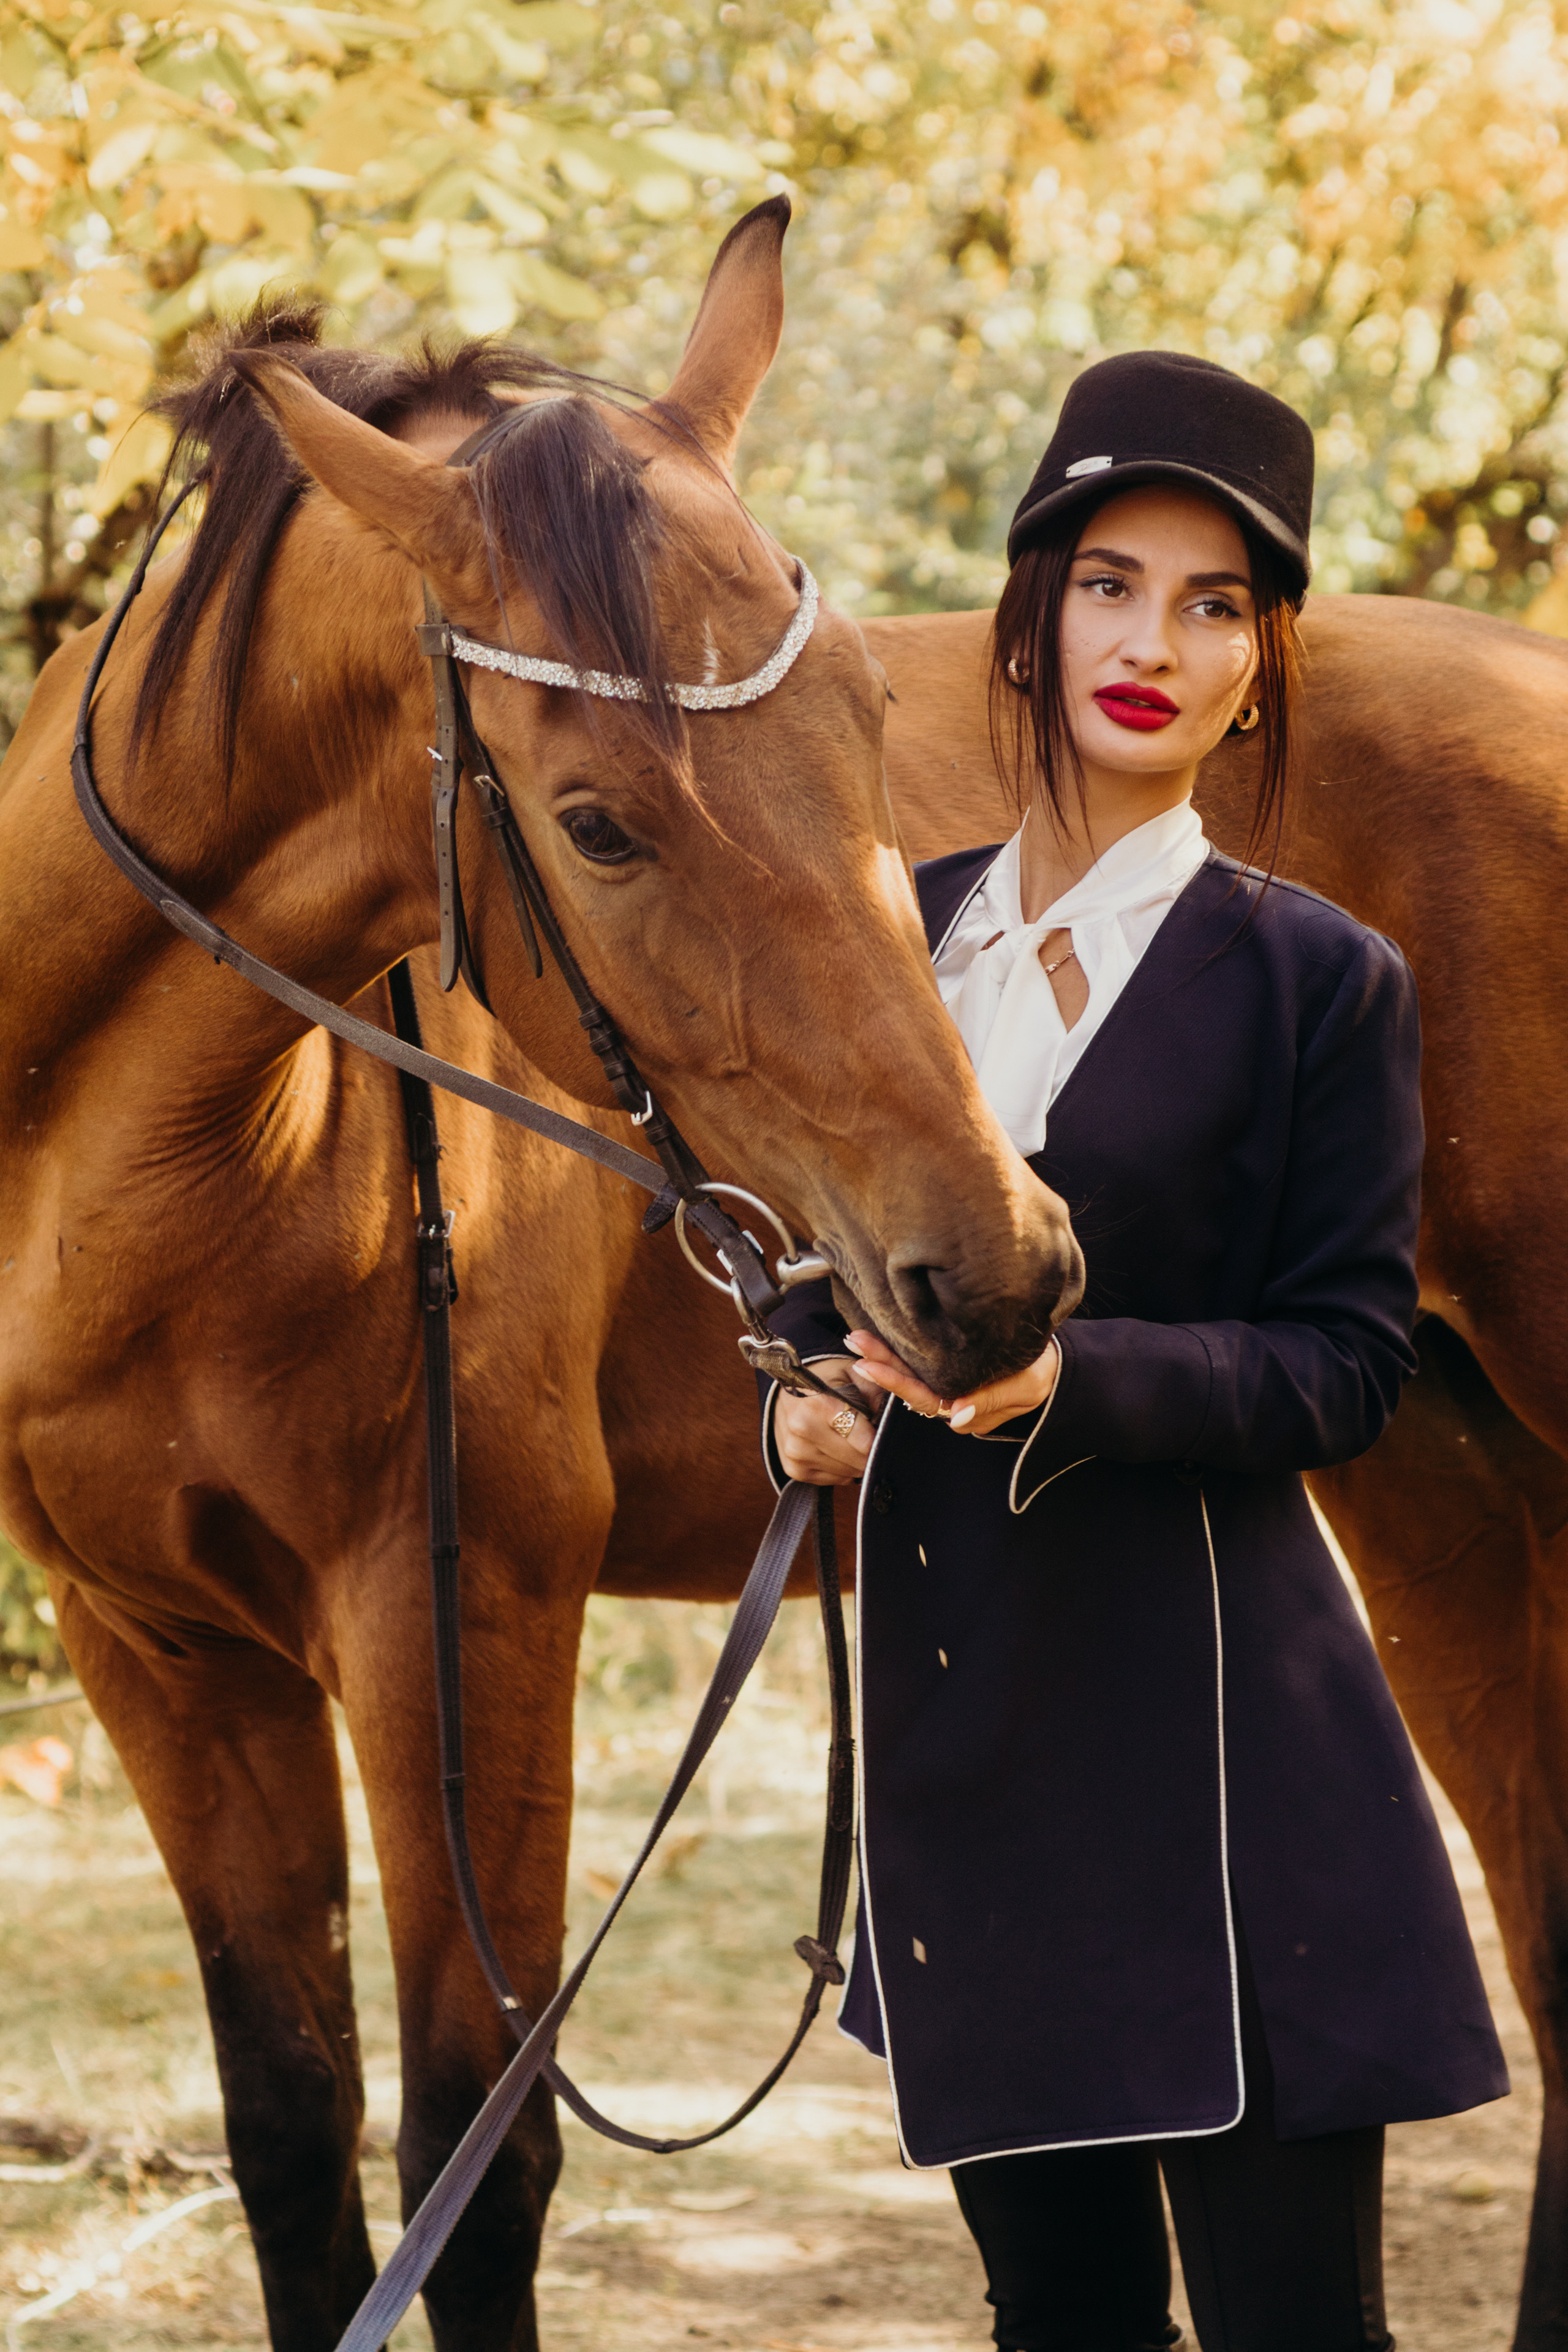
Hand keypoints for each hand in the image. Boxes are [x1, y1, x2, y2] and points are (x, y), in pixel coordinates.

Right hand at [773, 1358, 884, 1484]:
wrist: (791, 1386)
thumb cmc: (829, 1378)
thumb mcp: (856, 1373)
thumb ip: (877, 1395)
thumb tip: (893, 1423)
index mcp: (820, 1404)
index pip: (865, 1443)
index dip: (880, 1438)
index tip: (883, 1431)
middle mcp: (803, 1430)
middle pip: (857, 1461)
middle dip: (869, 1451)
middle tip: (868, 1433)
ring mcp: (795, 1452)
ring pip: (847, 1473)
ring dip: (855, 1460)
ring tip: (849, 1438)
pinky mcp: (793, 1469)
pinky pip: (833, 1480)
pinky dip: (841, 1468)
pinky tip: (835, 1447)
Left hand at [845, 1328, 1060, 1436]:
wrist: (1053, 1365)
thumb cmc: (1041, 1374)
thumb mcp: (1024, 1386)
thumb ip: (991, 1401)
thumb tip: (959, 1416)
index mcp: (965, 1412)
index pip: (924, 1398)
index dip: (895, 1382)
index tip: (869, 1365)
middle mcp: (950, 1403)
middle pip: (910, 1386)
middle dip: (881, 1364)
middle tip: (855, 1341)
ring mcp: (948, 1388)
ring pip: (911, 1375)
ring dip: (885, 1356)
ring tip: (858, 1338)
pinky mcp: (948, 1371)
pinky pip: (919, 1365)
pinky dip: (899, 1352)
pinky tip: (880, 1338)